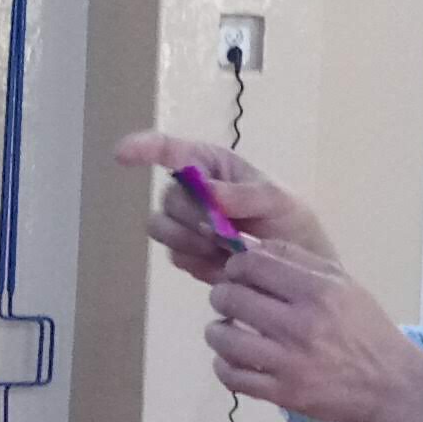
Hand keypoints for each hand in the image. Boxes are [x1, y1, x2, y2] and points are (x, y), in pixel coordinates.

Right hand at [111, 133, 334, 280]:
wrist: (301, 273)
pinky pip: (175, 255)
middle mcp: (195, 190)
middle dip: (192, 216)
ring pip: (161, 227)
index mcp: (214, 165)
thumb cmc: (293, 224)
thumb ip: (243, 195)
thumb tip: (206, 192)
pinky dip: (197, 262)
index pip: (171, 150)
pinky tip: (222, 265)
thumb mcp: (279, 201)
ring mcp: (189, 224)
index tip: (121, 153)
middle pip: (168, 198)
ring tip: (223, 250)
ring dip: (189, 240)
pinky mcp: (189, 254)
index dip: (144, 148)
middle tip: (223, 233)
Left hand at [203, 244, 422, 421]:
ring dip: (217, 331)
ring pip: (223, 338)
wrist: (389, 384)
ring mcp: (290, 363)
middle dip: (222, 295)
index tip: (238, 274)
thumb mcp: (342, 282)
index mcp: (318, 291)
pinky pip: (231, 376)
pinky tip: (233, 359)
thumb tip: (250, 247)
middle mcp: (301, 325)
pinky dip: (223, 366)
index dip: (235, 266)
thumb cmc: (364, 327)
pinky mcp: (283, 393)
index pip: (251, 264)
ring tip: (226, 330)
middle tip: (230, 301)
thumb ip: (298, 260)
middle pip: (231, 297)